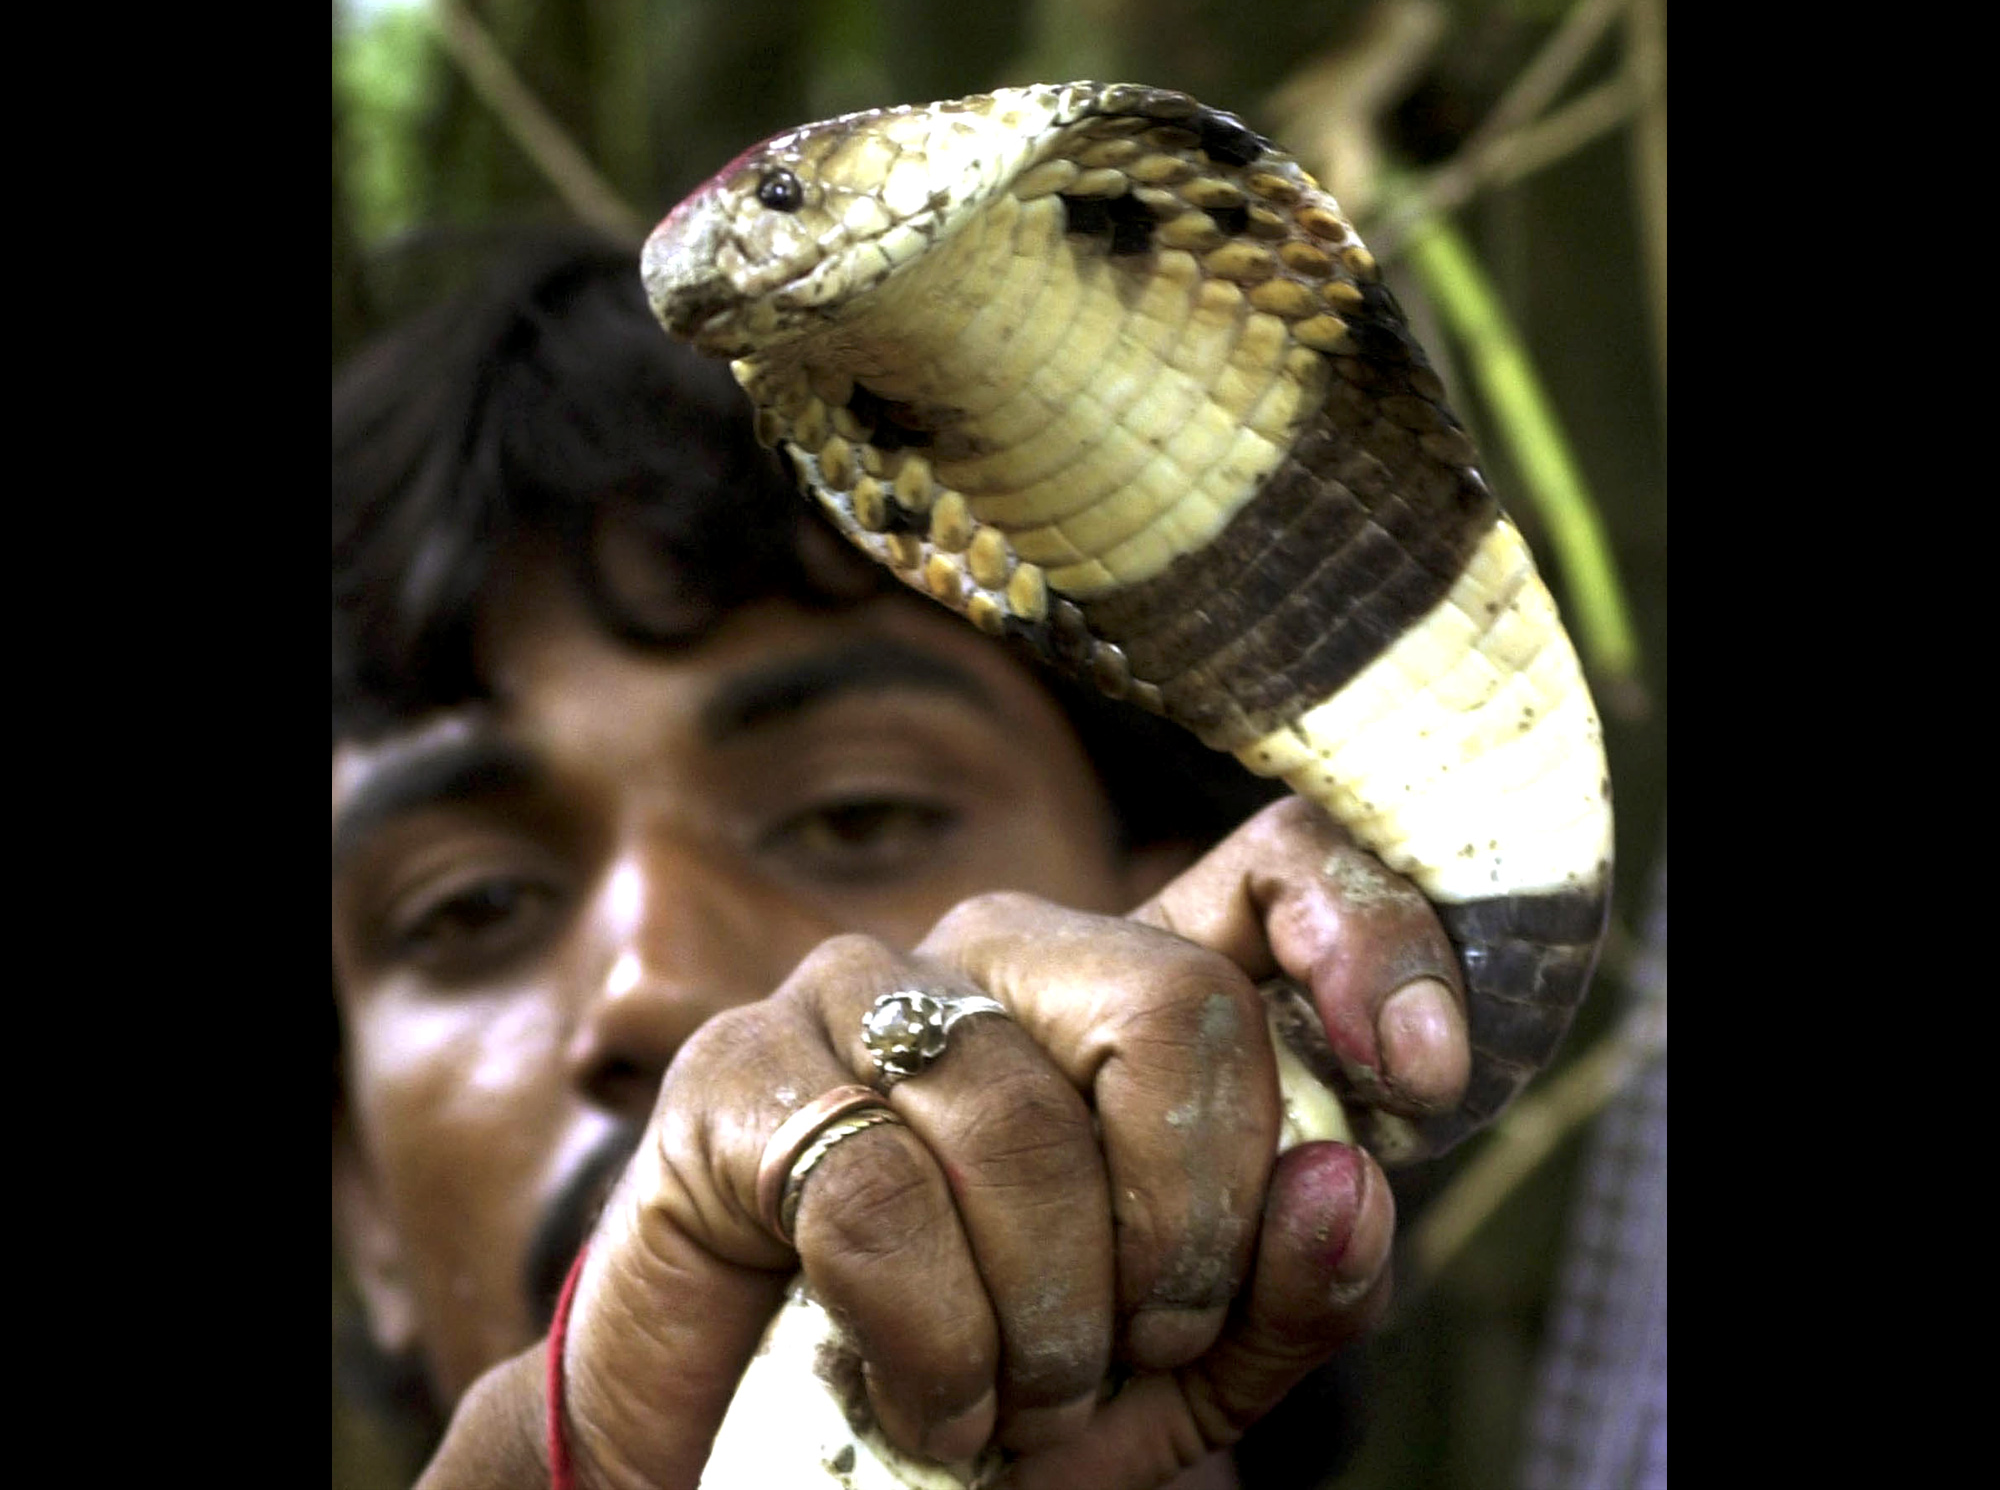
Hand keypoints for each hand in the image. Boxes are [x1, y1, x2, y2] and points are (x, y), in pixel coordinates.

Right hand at [422, 797, 1469, 1488]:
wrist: (785, 1458)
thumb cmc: (1005, 1384)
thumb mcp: (1190, 1369)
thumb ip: (1294, 1288)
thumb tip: (1349, 1188)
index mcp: (1124, 995)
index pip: (1274, 868)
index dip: (1368, 936)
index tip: (1423, 1079)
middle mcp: (1001, 954)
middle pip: (1175, 1002)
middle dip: (1187, 1226)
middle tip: (1137, 1345)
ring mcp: (858, 992)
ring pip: (1021, 1119)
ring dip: (1049, 1322)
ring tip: (1020, 1400)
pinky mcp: (736, 1070)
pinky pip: (876, 1192)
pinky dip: (934, 1345)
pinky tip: (928, 1401)